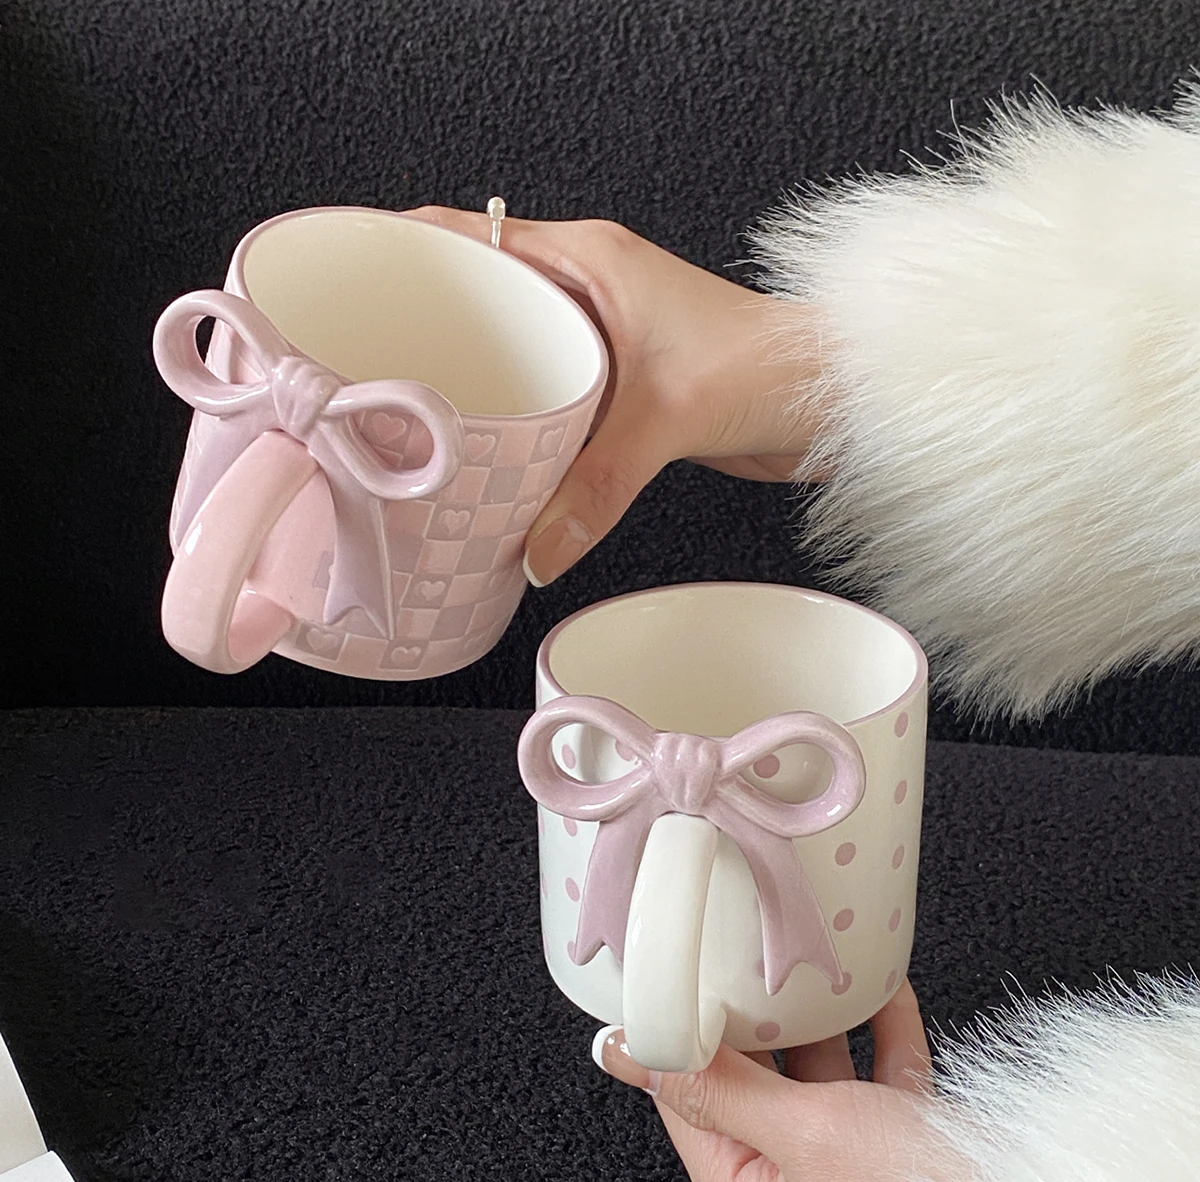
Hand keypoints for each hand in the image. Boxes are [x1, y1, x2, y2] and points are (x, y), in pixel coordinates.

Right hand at [403, 208, 827, 584]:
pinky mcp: (618, 384)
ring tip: (419, 420)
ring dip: (476, 381)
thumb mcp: (667, 417)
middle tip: (373, 373)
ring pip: (514, 349)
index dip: (403, 252)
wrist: (829, 398)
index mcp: (586, 259)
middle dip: (426, 329)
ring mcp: (601, 335)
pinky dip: (519, 420)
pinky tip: (493, 455)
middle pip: (478, 295)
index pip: (467, 234)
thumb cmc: (769, 366)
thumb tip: (538, 547)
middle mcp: (587, 288)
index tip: (351, 284)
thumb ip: (597, 485)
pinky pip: (550, 395)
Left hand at [593, 980, 964, 1181]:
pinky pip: (885, 1068)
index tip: (672, 972)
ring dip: (820, 1011)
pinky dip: (883, 1023)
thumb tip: (631, 1050)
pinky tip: (881, 982)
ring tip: (808, 956)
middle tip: (741, 947)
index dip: (678, 1029)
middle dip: (752, 1010)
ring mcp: (853, 1155)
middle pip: (754, 1072)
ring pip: (820, 1065)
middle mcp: (795, 1172)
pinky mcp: (907, 1139)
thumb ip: (722, 1088)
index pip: (688, 1092)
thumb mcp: (804, 1134)